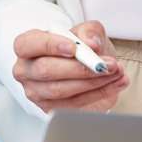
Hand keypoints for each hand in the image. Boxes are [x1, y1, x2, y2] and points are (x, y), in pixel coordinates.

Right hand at [12, 21, 127, 112]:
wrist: (85, 67)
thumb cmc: (78, 48)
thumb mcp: (86, 32)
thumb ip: (88, 31)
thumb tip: (91, 43)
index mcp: (26, 47)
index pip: (28, 45)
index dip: (50, 46)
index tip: (74, 48)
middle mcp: (26, 71)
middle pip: (45, 70)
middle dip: (79, 68)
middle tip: (106, 64)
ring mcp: (36, 93)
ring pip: (61, 90)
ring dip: (93, 82)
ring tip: (116, 72)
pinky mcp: (51, 110)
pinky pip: (75, 104)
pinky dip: (100, 93)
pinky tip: (115, 83)